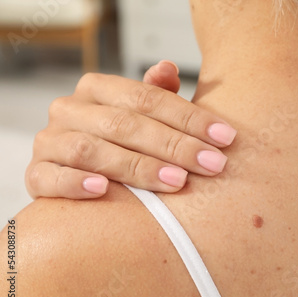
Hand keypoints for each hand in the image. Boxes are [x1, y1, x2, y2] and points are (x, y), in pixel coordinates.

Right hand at [25, 61, 236, 198]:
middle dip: (175, 145)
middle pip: (126, 124)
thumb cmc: (120, 141)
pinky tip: (103, 190)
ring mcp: (50, 141)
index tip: (225, 138)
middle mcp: (71, 109)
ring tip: (176, 181)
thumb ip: (155, 94)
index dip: (190, 118)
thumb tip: (168, 67)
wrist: (75, 169)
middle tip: (212, 164)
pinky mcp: (36, 173)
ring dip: (137, 167)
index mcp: (99, 89)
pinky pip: (50, 177)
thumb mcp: (140, 115)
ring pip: (92, 150)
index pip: (149, 98)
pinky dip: (75, 183)